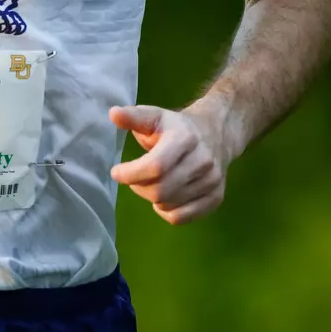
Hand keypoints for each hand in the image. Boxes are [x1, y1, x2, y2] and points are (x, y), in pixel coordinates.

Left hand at [108, 102, 231, 224]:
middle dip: (139, 187)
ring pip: (168, 205)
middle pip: (160, 190)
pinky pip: (181, 217)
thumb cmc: (177, 127)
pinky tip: (165, 198)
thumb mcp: (155, 116)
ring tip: (151, 183)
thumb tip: (113, 114)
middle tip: (134, 179)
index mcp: (185, 138)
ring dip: (152, 198)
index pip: (156, 166)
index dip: (131, 174)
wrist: (217, 133)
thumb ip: (133, 117)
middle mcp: (202, 161)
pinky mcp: (216, 197)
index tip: (116, 172)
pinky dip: (166, 212)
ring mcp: (212, 181)